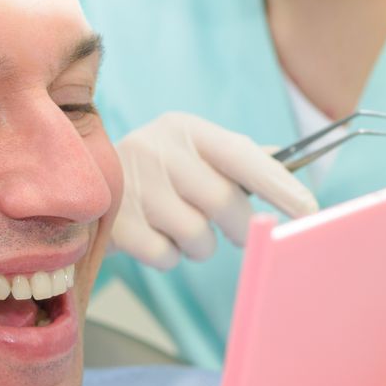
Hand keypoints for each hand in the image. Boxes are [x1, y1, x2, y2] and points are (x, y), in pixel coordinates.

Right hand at [111, 112, 318, 268]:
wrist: (75, 178)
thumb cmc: (158, 171)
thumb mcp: (193, 151)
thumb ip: (239, 158)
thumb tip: (293, 166)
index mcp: (186, 129)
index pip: (241, 155)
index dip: (278, 184)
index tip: (310, 210)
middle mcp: (158, 149)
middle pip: (223, 202)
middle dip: (239, 227)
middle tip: (238, 232)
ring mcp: (133, 185)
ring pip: (198, 236)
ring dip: (201, 245)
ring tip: (182, 229)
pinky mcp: (115, 222)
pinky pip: (166, 256)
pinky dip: (169, 256)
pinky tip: (154, 237)